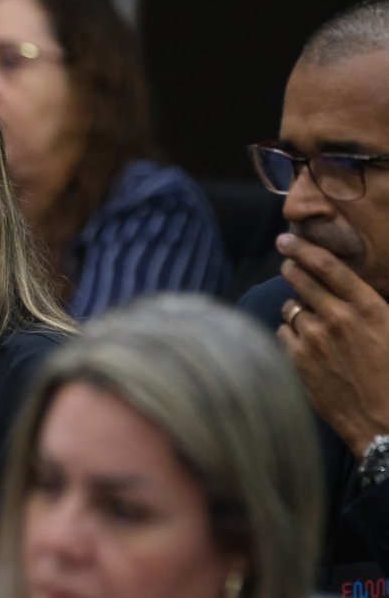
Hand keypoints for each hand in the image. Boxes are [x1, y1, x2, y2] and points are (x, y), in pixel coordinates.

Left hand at [276, 232, 388, 455]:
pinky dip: (291, 334)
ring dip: (298, 309)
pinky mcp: (297, 361)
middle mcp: (338, 318)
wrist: (386, 424)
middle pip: (301, 279)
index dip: (304, 248)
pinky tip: (305, 344)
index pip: (328, 265)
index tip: (287, 238)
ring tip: (313, 320)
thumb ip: (371, 306)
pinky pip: (283, 333)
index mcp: (369, 308)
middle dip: (291, 266)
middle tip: (287, 262)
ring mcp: (314, 340)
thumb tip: (351, 291)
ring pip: (292, 308)